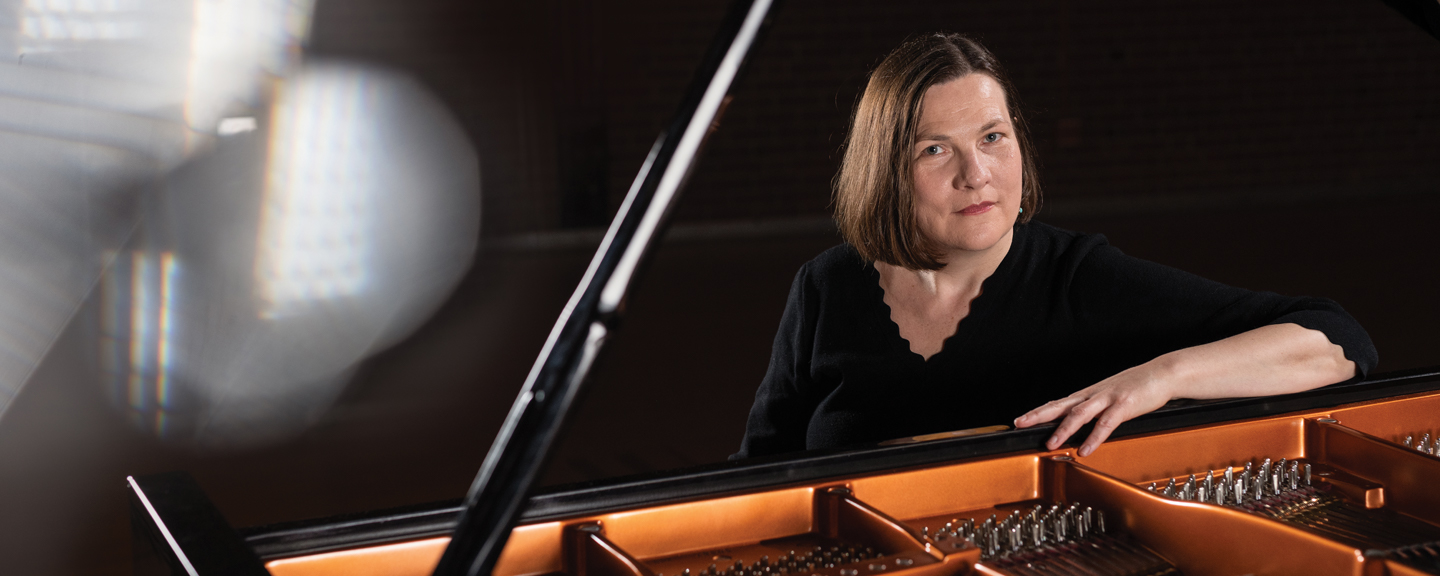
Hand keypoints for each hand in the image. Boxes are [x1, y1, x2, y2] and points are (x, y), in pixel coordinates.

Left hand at [1013, 363, 1175, 456]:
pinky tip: (1085, 449)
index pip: (1057, 403)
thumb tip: (1078, 423)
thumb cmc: (1136, 387)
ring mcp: (1107, 398)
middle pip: (1060, 405)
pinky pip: (1106, 423)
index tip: (1020, 420)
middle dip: (1038, 415)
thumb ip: (1093, 409)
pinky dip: (1094, 437)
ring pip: (1079, 414)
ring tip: (1051, 444)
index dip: (1038, 412)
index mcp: (1088, 394)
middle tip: (1020, 424)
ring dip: (1063, 429)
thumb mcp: (1109, 397)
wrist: (1162, 373)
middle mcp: (1093, 394)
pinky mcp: (1124, 405)